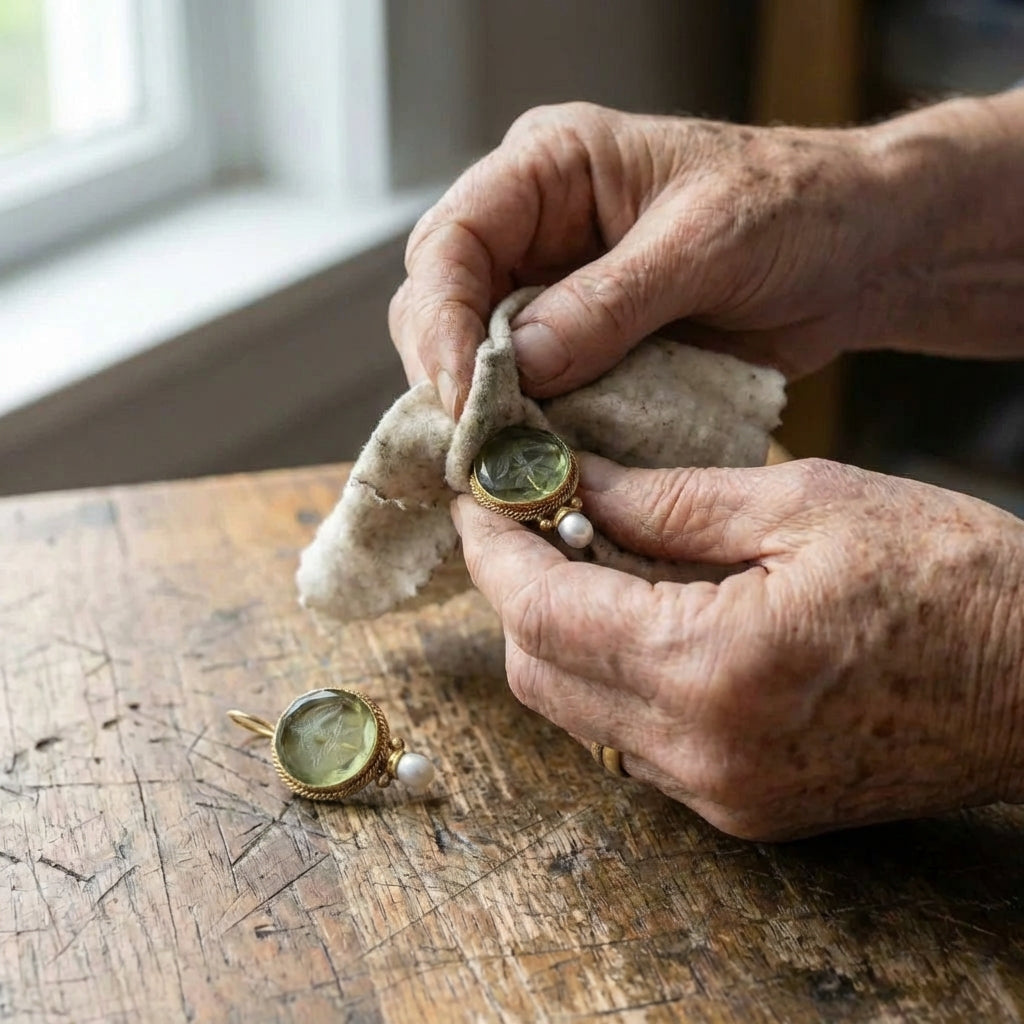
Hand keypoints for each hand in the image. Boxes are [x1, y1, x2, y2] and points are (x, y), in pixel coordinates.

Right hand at [391, 93, 1023, 418]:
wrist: (858, 253)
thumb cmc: (795, 210)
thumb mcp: (705, 244)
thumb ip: (609, 303)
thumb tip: (520, 367)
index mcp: (552, 169)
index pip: (452, 240)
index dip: (441, 320)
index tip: (458, 394)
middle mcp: (536, 228)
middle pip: (445, 302)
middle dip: (451, 375)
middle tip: (476, 445)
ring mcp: (556, 292)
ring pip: (479, 357)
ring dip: (487, 412)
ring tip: (505, 463)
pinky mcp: (584, 347)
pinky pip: (533, 392)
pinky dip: (531, 429)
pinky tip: (538, 461)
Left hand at [452, 455, 1023, 838]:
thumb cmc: (953, 579)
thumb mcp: (806, 504)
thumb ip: (670, 500)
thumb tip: (578, 485)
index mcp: (714, 667)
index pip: (543, 612)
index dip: (494, 550)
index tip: (480, 499)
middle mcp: (702, 751)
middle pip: (539, 672)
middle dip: (516, 590)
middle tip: (534, 518)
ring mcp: (720, 793)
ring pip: (577, 713)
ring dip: (560, 633)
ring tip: (588, 556)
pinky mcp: (743, 808)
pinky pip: (631, 740)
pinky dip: (611, 673)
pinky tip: (643, 614)